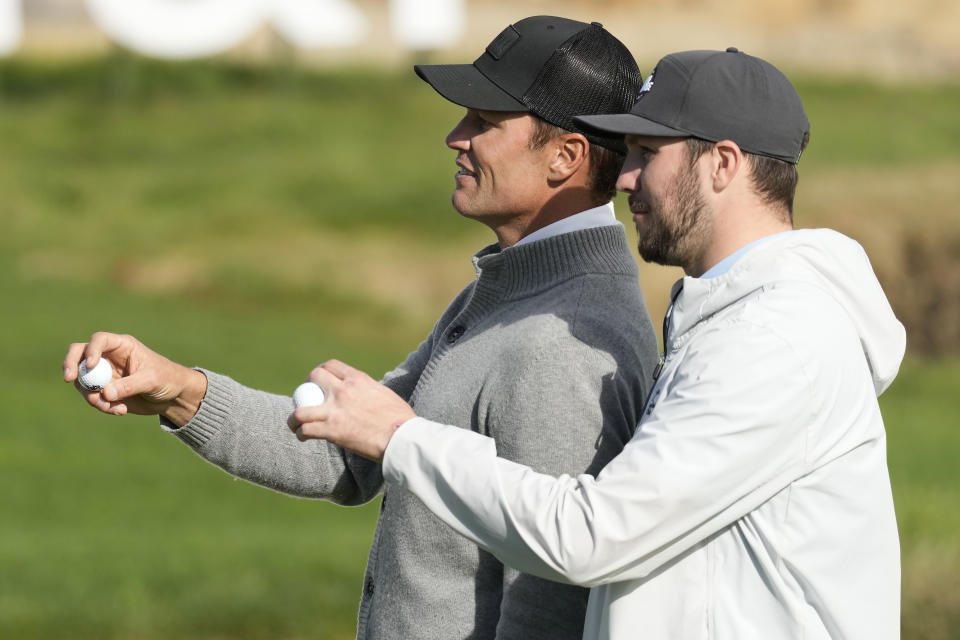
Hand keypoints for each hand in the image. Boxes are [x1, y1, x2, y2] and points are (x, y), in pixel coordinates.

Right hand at [63, 332, 207, 425]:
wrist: (171, 397)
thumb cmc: (167, 379)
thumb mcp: (151, 381)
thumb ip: (129, 385)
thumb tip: (104, 393)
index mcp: (122, 346)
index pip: (100, 340)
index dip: (91, 350)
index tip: (91, 365)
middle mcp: (108, 357)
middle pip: (78, 353)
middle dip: (70, 365)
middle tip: (69, 379)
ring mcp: (103, 373)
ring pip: (83, 380)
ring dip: (92, 396)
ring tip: (113, 408)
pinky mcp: (103, 390)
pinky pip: (92, 397)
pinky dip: (102, 406)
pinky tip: (120, 411)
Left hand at [287, 359, 415, 461]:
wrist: (401, 437)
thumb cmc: (400, 419)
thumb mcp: (383, 393)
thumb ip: (368, 390)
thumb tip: (365, 394)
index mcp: (358, 379)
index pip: (331, 365)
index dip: (322, 371)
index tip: (320, 381)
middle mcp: (343, 390)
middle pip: (313, 379)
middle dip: (306, 388)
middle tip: (307, 399)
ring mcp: (335, 411)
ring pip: (301, 410)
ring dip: (294, 417)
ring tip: (294, 423)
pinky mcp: (332, 431)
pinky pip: (306, 430)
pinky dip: (301, 434)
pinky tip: (303, 437)